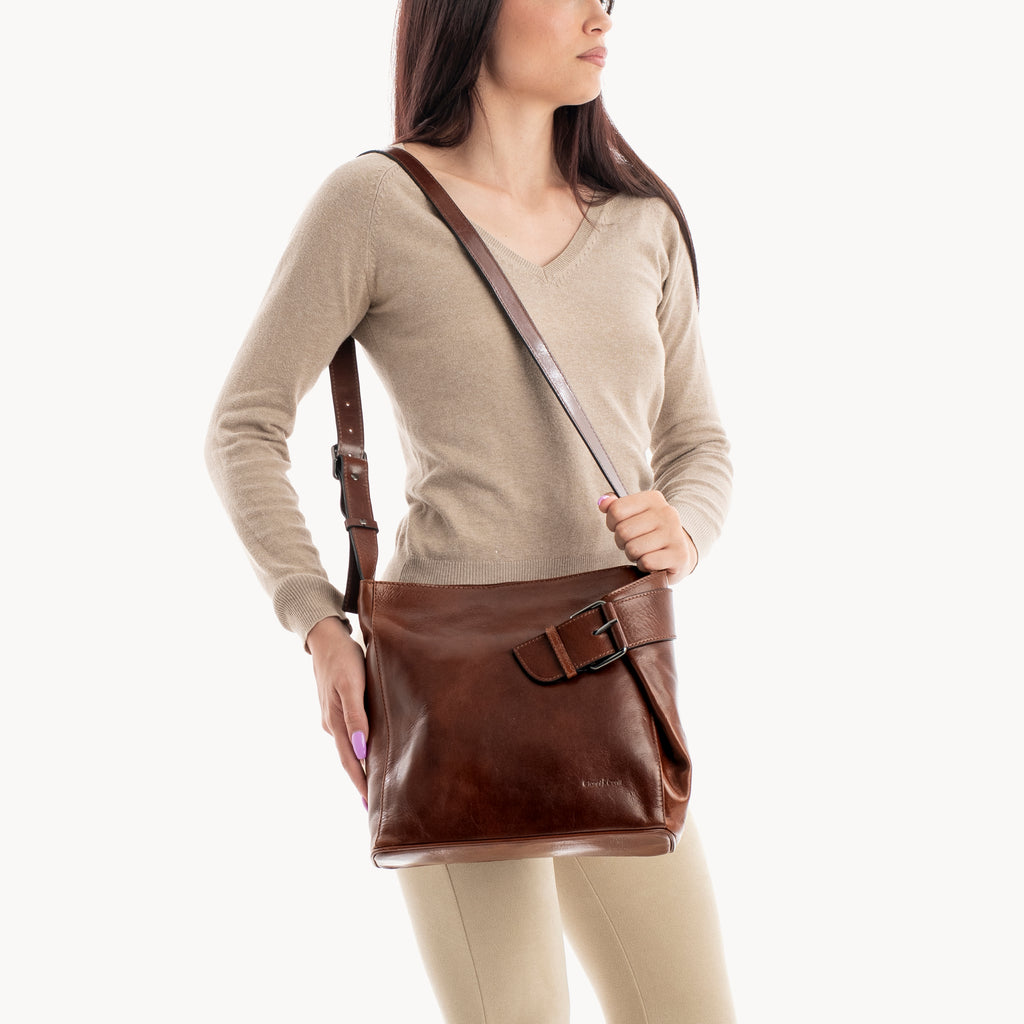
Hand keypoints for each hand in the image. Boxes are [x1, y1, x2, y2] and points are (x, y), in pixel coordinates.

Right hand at [307, 616, 368, 804]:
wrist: (325, 637)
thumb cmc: (343, 658)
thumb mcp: (351, 685)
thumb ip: (356, 716)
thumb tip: (360, 750)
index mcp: (335, 722)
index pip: (350, 761)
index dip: (360, 783)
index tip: (369, 805)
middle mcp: (332, 724)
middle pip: (347, 759)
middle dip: (359, 782)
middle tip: (372, 806)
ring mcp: (332, 716)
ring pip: (347, 747)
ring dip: (358, 766)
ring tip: (373, 784)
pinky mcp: (336, 706)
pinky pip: (348, 734)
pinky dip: (357, 748)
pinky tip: (366, 751)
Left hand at [598, 491, 697, 583]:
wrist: (678, 554)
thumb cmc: (650, 534)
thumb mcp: (634, 515)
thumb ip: (615, 506)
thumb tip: (603, 502)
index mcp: (654, 498)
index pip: (616, 510)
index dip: (612, 523)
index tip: (622, 527)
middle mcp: (667, 513)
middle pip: (623, 531)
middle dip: (623, 542)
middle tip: (634, 542)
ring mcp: (675, 534)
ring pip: (633, 549)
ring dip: (634, 555)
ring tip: (644, 552)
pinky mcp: (679, 555)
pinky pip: (646, 562)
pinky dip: (644, 566)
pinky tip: (653, 562)